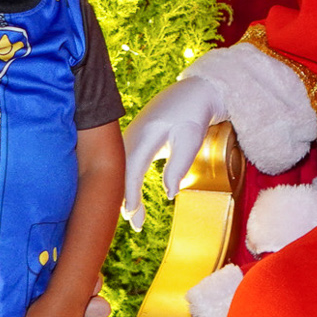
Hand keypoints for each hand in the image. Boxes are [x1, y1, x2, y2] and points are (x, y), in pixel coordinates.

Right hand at [121, 76, 225, 228]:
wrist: (193, 92)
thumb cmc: (194, 114)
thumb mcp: (191, 140)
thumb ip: (179, 166)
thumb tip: (169, 194)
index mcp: (147, 134)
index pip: (133, 169)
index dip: (130, 193)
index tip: (132, 214)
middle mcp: (132, 134)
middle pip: (122, 172)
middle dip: (125, 199)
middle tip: (135, 224)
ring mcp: (130, 135)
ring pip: (121, 169)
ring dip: (125, 192)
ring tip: (134, 217)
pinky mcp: (134, 138)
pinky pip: (125, 163)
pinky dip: (127, 181)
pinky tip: (132, 197)